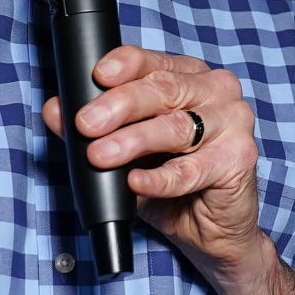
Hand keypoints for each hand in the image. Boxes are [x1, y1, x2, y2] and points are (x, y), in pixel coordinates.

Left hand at [42, 45, 267, 288]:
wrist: (212, 232)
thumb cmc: (173, 181)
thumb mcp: (127, 152)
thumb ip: (95, 128)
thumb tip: (55, 110)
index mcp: (190, 77)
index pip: (154, 62)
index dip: (124, 65)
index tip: (96, 77)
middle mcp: (216, 91)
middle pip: (163, 90)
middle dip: (118, 106)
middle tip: (86, 123)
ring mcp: (233, 122)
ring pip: (175, 127)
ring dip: (133, 141)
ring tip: (101, 155)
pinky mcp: (239, 159)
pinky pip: (191, 169)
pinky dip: (160, 178)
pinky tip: (137, 182)